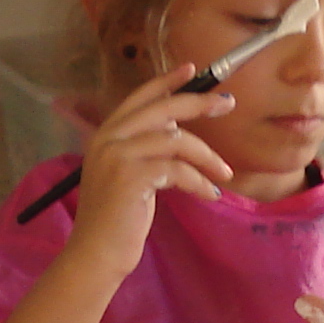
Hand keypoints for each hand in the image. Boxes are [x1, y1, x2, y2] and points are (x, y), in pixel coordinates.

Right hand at [72, 65, 236, 264]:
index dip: (166, 82)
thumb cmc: (116, 219)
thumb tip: (176, 128)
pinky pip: (178, 170)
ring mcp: (117, 156)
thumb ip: (144, 149)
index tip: (192, 69)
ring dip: (207, 157)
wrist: (96, 253)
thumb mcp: (127, 174)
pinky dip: (199, 181)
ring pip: (176, 140)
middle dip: (198, 103)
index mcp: (105, 134)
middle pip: (162, 110)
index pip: (139, 97)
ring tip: (224, 174)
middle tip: (227, 105)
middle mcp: (108, 139)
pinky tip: (209, 194)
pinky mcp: (131, 177)